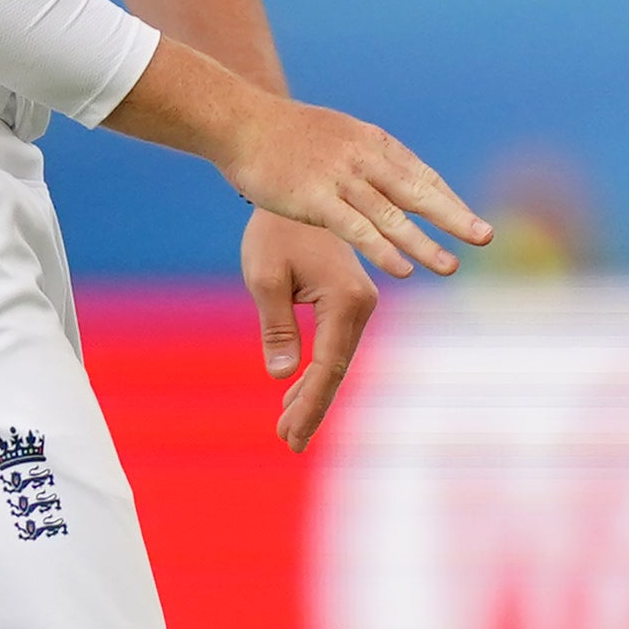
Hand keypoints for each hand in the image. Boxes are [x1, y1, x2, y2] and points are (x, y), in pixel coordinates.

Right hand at [213, 97, 491, 280]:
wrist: (239, 120)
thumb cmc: (284, 133)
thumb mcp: (336, 135)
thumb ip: (363, 155)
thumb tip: (386, 174)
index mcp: (372, 142)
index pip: (421, 174)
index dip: (448, 199)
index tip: (471, 220)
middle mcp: (364, 158)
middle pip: (418, 192)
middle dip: (454, 217)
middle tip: (484, 237)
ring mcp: (341, 177)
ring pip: (392, 215)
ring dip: (423, 243)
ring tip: (450, 267)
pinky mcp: (315, 198)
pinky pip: (356, 228)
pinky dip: (381, 250)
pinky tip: (402, 269)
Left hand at [242, 210, 379, 451]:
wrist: (293, 188)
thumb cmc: (274, 230)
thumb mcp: (265, 278)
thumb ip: (275, 328)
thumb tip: (279, 374)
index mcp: (347, 300)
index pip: (327, 368)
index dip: (307, 405)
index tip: (287, 435)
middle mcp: (363, 304)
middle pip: (337, 371)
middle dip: (311, 408)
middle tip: (286, 440)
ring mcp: (360, 303)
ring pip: (338, 361)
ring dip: (312, 393)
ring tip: (287, 427)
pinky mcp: (351, 299)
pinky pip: (336, 345)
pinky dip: (316, 371)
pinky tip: (295, 392)